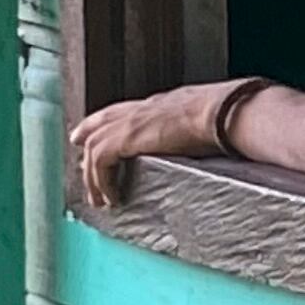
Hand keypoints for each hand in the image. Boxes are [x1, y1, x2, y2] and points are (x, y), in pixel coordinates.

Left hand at [68, 81, 244, 208]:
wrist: (220, 112)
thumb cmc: (222, 116)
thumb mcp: (202, 117)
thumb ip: (194, 127)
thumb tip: (209, 139)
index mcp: (156, 104)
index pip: (118, 112)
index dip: (97, 124)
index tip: (82, 136)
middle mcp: (137, 110)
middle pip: (98, 128)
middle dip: (86, 151)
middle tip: (85, 175)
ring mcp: (128, 122)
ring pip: (94, 150)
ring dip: (94, 178)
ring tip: (100, 200)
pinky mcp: (124, 138)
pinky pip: (100, 163)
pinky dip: (102, 182)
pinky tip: (112, 197)